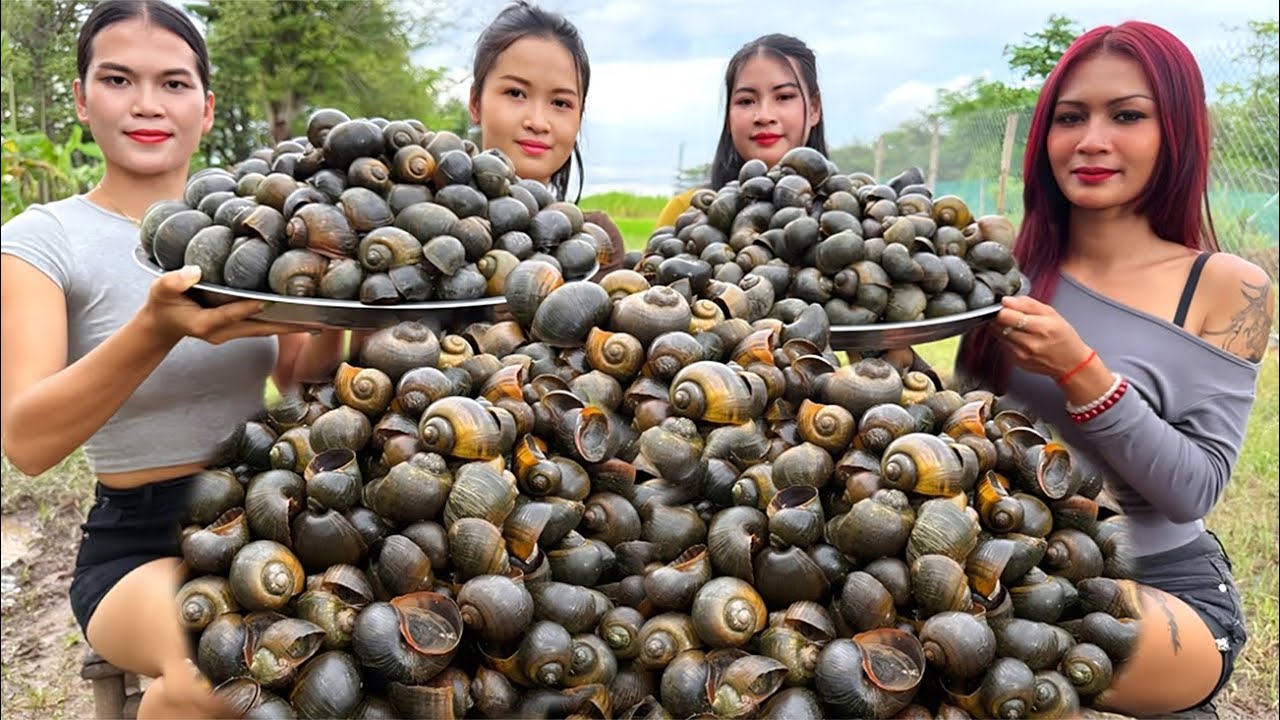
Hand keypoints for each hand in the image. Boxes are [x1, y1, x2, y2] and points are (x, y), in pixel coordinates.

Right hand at [139, 265, 302, 345]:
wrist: (162, 324)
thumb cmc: (162, 303)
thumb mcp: (161, 289)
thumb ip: (175, 281)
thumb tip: (196, 271)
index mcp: (205, 324)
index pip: (231, 314)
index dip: (248, 308)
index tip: (268, 301)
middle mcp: (222, 332)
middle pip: (259, 328)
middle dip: (286, 326)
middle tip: (314, 322)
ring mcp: (231, 333)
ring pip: (265, 330)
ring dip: (290, 327)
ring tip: (317, 322)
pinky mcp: (237, 329)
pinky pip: (263, 327)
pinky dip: (281, 322)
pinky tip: (300, 317)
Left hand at [994, 295, 1093, 378]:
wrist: (1070, 363)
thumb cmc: (1063, 337)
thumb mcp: (1051, 313)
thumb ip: (1027, 304)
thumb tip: (1007, 300)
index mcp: (1041, 327)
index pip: (1006, 315)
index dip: (1004, 308)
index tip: (1008, 307)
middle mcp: (1029, 343)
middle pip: (998, 324)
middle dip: (1002, 317)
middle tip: (1012, 316)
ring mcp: (1021, 354)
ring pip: (998, 334)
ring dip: (1002, 328)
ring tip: (1018, 327)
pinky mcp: (1015, 361)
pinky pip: (1002, 344)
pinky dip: (1006, 339)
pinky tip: (1019, 338)